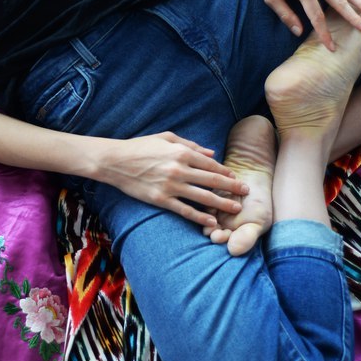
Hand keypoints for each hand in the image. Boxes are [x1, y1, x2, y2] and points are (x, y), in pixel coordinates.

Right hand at [90, 133, 249, 228]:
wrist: (114, 160)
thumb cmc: (140, 146)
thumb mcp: (166, 138)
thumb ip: (190, 144)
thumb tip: (212, 152)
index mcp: (181, 152)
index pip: (211, 164)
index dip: (226, 173)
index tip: (236, 179)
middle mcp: (179, 169)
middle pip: (212, 180)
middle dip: (232, 188)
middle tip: (246, 193)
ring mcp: (170, 185)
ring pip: (203, 196)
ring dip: (222, 204)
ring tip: (235, 209)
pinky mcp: (161, 199)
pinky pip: (185, 210)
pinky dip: (200, 217)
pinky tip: (211, 222)